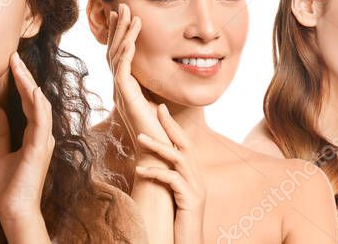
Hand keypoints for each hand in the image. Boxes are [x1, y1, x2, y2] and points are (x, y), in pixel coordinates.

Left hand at [0, 52, 53, 241]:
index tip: (11, 64)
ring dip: (29, 84)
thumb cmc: (9, 188)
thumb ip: (1, 132)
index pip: (29, 102)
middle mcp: (42, 136)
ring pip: (39, 104)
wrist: (14, 212)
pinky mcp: (39, 149)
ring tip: (17, 65)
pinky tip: (32, 89)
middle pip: (35, 99)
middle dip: (24, 76)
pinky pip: (41, 121)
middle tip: (12, 56)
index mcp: (34, 136)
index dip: (21, 82)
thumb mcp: (0, 154)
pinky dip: (38, 103)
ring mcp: (43, 141)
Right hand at [106, 3, 170, 148]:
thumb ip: (157, 96)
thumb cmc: (163, 136)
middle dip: (117, 27)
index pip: (120, 57)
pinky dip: (127, 49)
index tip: (125, 17)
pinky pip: (123, 67)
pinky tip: (133, 36)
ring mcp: (120, 92)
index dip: (121, 36)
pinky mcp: (125, 96)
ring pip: (116, 55)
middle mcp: (120, 89)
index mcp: (126, 90)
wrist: (158, 156)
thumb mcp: (160, 108)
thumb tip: (164, 87)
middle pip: (113, 51)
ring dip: (122, 32)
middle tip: (120, 5)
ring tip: (127, 12)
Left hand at [135, 104, 205, 243]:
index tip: (161, 109)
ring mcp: (196, 189)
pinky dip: (156, 172)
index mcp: (192, 176)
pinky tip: (140, 170)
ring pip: (179, 158)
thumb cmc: (178, 223)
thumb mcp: (171, 197)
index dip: (173, 127)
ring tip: (140, 138)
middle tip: (157, 108)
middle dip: (171, 126)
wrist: (189, 243)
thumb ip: (165, 180)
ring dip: (158, 146)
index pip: (184, 145)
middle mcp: (197, 179)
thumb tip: (146, 165)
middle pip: (186, 144)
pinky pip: (172, 179)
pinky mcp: (191, 200)